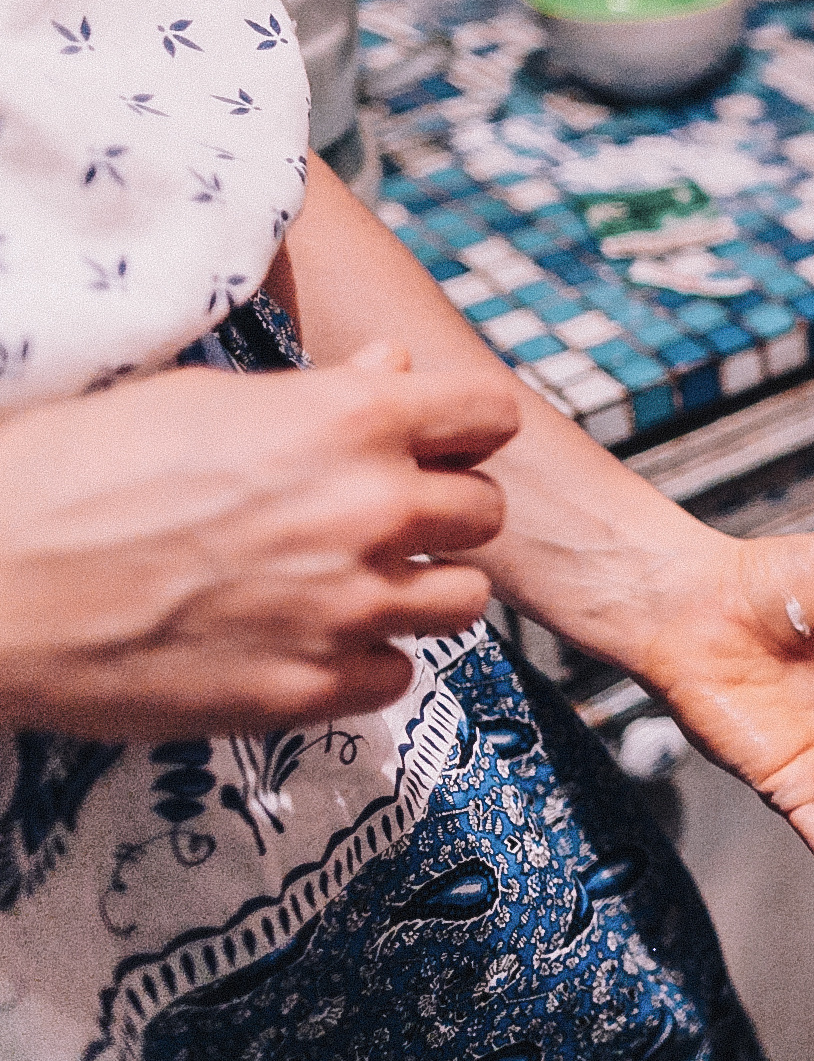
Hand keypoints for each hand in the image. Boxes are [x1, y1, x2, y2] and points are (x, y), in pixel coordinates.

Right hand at [0, 350, 516, 738]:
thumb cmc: (75, 472)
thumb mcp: (202, 399)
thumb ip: (320, 396)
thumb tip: (393, 371)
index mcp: (347, 422)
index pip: (490, 412)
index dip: (466, 427)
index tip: (441, 440)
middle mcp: (369, 511)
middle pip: (485, 512)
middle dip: (443, 511)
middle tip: (383, 518)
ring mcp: (347, 607)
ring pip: (463, 600)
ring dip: (422, 589)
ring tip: (357, 582)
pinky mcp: (310, 689)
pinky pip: (397, 676)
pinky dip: (366, 662)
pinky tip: (311, 641)